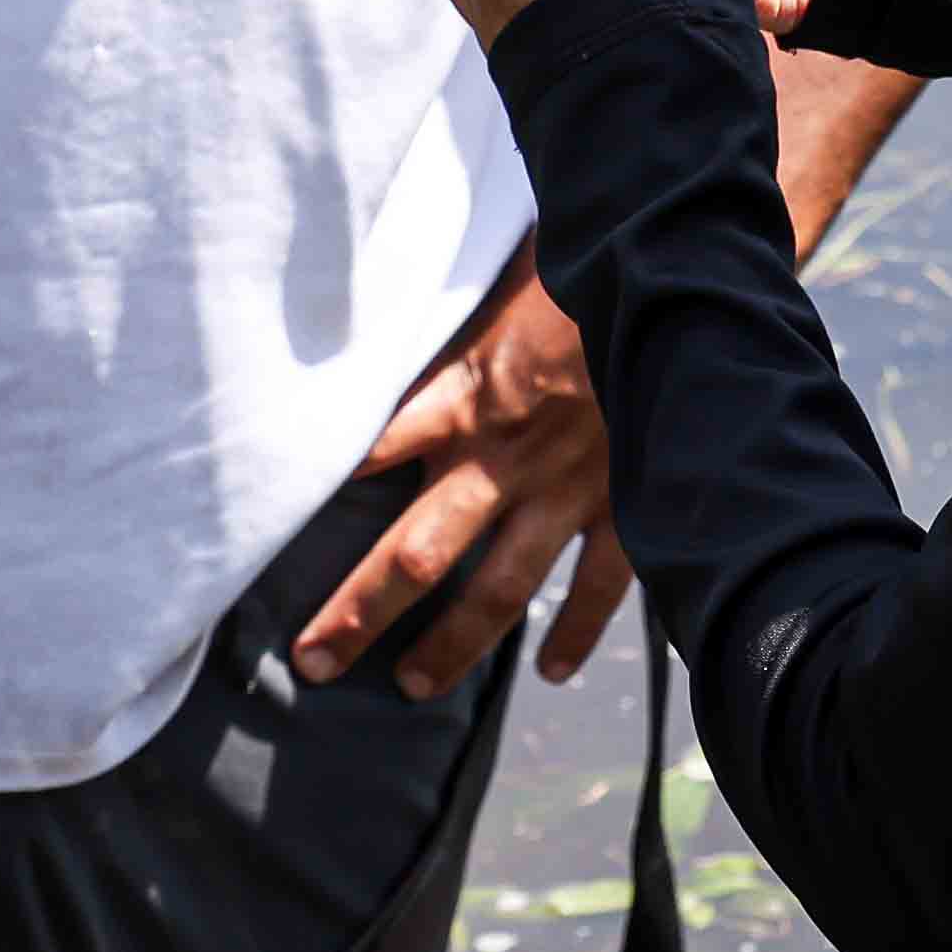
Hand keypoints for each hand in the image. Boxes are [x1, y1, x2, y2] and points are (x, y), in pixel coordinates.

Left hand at [298, 263, 630, 696]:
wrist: (684, 283)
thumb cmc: (582, 265)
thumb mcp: (499, 276)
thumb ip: (450, 310)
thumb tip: (387, 288)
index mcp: (468, 393)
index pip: (374, 451)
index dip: (317, 489)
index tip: (267, 533)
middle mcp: (506, 458)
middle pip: (417, 554)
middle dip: (361, 612)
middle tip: (313, 661)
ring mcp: (569, 493)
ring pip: (498, 591)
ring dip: (453, 645)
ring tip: (411, 687)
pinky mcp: (627, 507)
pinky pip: (599, 588)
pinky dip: (579, 634)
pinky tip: (551, 672)